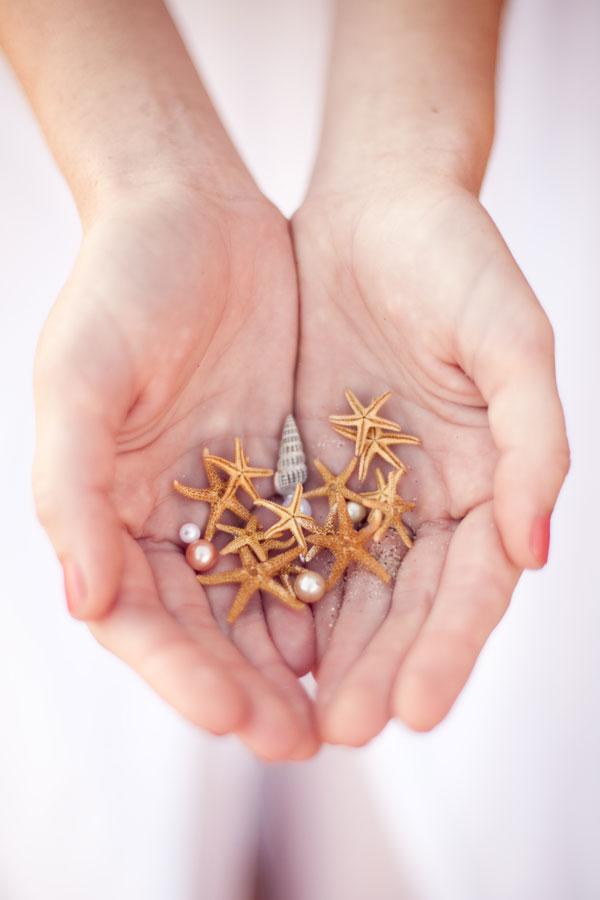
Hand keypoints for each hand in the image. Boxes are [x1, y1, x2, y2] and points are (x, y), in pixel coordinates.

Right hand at [33, 187, 317, 760]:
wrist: (192, 214)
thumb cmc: (120, 286)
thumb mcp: (82, 376)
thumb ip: (71, 486)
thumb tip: (81, 599)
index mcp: (104, 507)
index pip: (137, 617)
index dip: (179, 674)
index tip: (233, 719)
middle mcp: (162, 515)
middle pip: (201, 626)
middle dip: (245, 687)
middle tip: (300, 741)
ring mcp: (224, 496)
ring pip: (257, 598)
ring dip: (292, 657)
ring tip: (336, 710)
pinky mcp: (278, 468)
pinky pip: (303, 542)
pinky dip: (325, 590)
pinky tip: (358, 629)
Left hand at [292, 176, 568, 743]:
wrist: (375, 207)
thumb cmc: (457, 259)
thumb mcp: (511, 339)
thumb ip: (534, 441)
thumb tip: (536, 551)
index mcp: (487, 479)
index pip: (474, 586)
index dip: (450, 648)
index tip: (415, 710)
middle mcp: (426, 498)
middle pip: (406, 604)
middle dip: (378, 669)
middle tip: (340, 732)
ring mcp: (364, 488)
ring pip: (346, 588)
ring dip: (326, 653)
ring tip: (295, 714)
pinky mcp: (306, 467)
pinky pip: (291, 539)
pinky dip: (278, 592)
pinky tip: (257, 640)